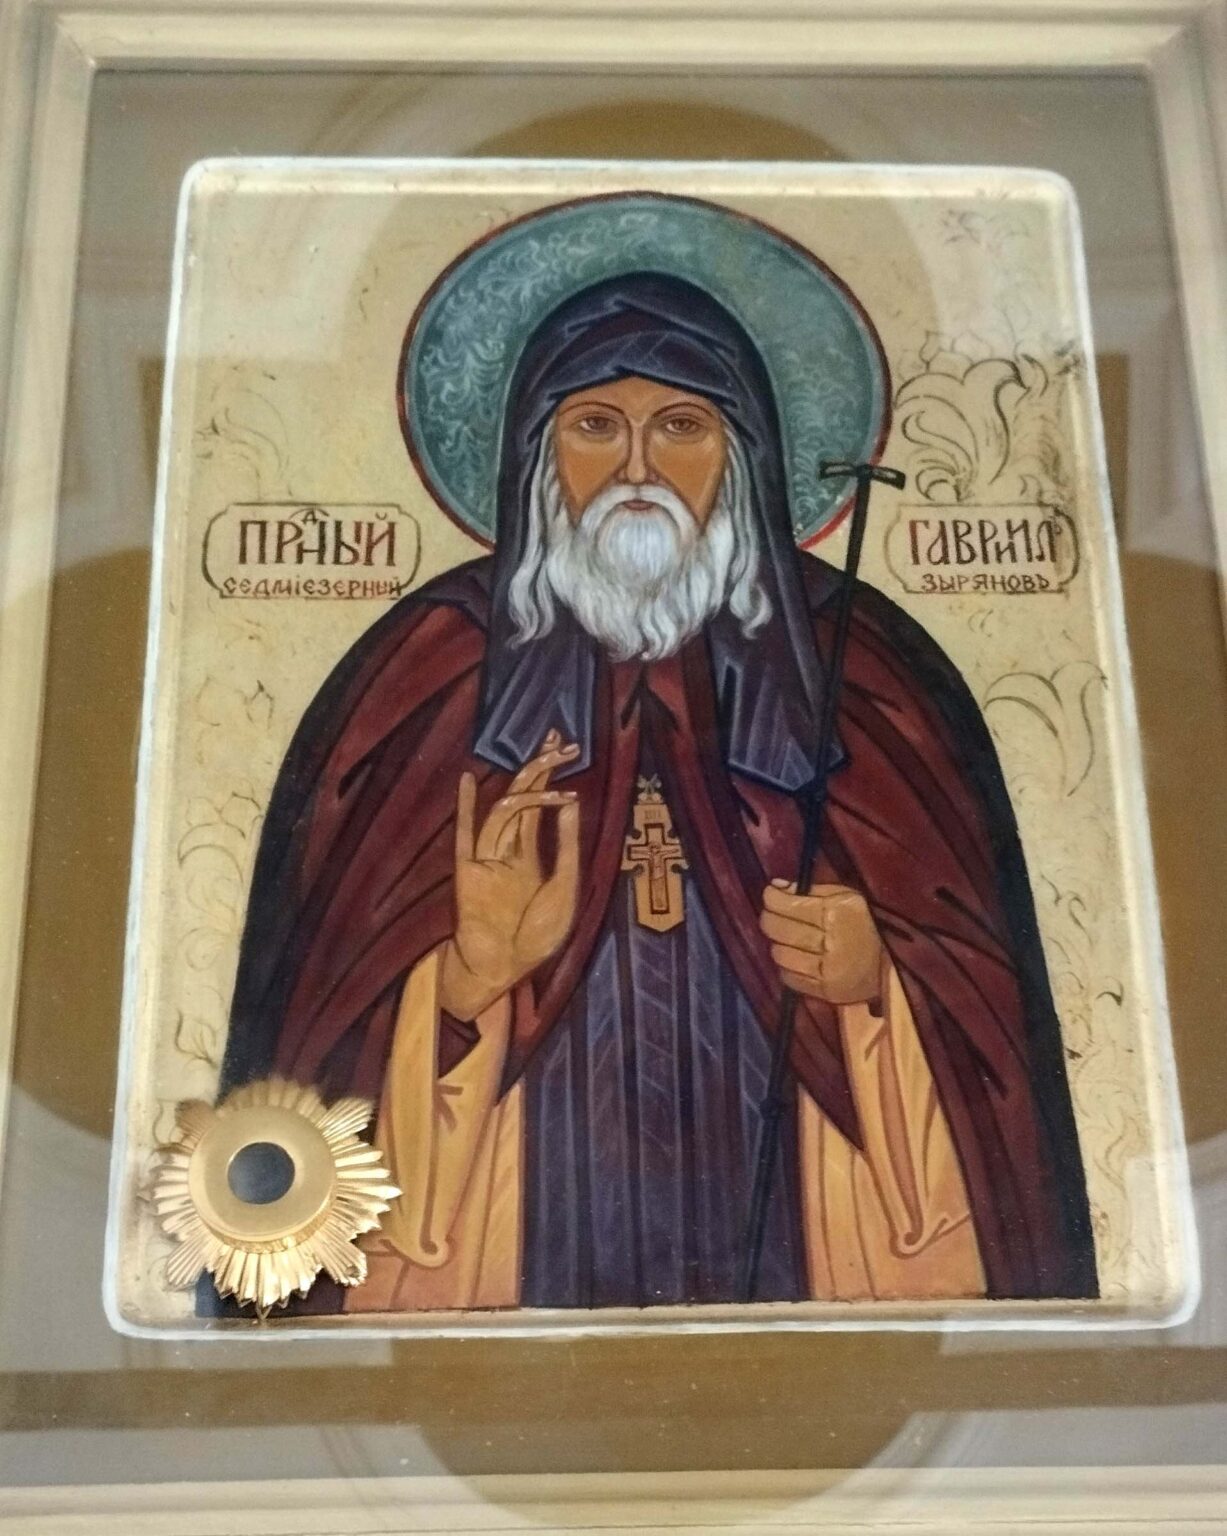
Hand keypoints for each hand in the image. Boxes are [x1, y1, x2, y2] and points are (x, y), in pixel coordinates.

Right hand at [440, 730, 581, 1020]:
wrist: (504, 972)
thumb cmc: (536, 939)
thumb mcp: (565, 887)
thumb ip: (566, 845)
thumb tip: (570, 801)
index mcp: (529, 858)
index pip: (540, 806)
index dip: (551, 777)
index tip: (566, 748)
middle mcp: (507, 853)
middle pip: (522, 799)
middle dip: (540, 768)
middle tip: (560, 741)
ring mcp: (487, 860)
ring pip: (503, 812)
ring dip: (526, 787)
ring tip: (548, 764)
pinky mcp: (468, 873)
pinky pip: (465, 836)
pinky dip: (465, 808)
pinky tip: (468, 782)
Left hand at [759, 880, 882, 1006]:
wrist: (898, 967)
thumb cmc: (872, 924)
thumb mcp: (849, 897)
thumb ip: (812, 891)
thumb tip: (777, 887)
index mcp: (838, 914)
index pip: (789, 905)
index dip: (772, 898)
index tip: (770, 894)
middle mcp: (831, 943)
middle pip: (779, 930)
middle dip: (769, 918)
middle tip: (772, 913)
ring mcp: (828, 971)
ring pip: (780, 954)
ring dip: (779, 944)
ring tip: (789, 937)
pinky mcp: (826, 993)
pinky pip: (789, 978)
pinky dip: (787, 967)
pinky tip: (797, 958)